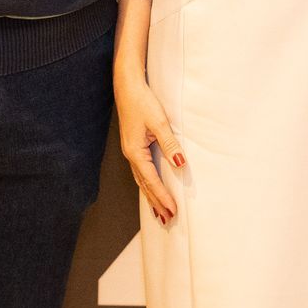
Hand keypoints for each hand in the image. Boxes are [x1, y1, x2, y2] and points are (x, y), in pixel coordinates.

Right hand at [115, 72, 182, 224]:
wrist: (127, 86)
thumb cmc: (142, 102)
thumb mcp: (159, 122)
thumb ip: (170, 145)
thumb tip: (180, 165)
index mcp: (135, 152)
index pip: (151, 181)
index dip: (162, 197)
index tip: (173, 211)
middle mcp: (131, 155)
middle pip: (144, 185)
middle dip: (156, 203)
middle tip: (168, 221)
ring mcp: (131, 151)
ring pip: (141, 180)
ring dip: (151, 196)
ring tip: (159, 213)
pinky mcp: (133, 145)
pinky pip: (141, 171)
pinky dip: (147, 184)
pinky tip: (151, 188)